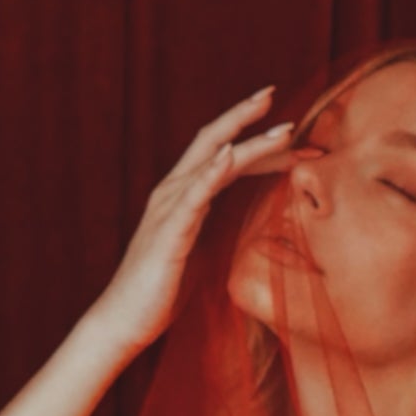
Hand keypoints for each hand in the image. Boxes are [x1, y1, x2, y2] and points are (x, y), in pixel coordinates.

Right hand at [86, 88, 301, 363]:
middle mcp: (172, 192)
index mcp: (183, 196)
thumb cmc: (161, 289)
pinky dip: (212, 171)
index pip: (222, 154)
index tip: (291, 130)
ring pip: (210, 161)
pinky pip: (193, 196)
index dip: (255, 140)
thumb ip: (213, 226)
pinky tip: (231, 155)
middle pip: (211, 140)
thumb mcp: (197, 249)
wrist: (123, 320)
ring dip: (248, 142)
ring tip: (281, 127)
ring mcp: (168, 209)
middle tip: (276, 94)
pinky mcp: (168, 232)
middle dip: (245, 116)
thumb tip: (241, 222)